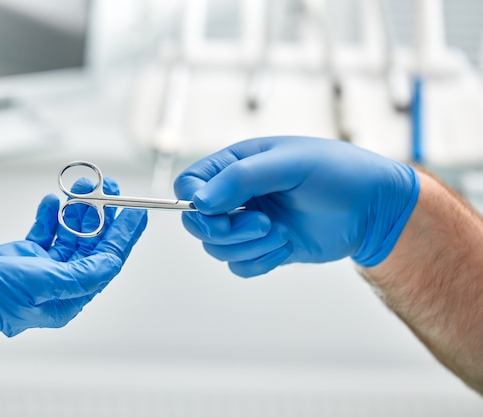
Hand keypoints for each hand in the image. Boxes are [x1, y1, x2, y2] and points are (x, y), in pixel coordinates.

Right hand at [0, 178, 146, 389]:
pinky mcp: (24, 257)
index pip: (107, 261)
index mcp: (68, 298)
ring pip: (70, 235)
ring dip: (78, 211)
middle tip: (111, 188)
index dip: (124, 236)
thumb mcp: (41, 284)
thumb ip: (80, 275)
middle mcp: (58, 285)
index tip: (137, 213)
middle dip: (102, 215)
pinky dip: (52, 217)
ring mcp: (41, 270)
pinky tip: (54, 203)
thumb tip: (111, 264)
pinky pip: (46, 232)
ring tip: (84, 188)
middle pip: (91, 245)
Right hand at [174, 136, 418, 276]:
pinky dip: (260, 261)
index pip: (190, 184)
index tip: (215, 210)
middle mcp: (237, 195)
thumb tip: (198, 201)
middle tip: (259, 224)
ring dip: (247, 246)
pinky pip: (240, 266)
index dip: (193, 201)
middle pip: (198, 223)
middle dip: (224, 230)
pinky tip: (286, 246)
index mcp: (236, 165)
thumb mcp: (288, 165)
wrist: (373, 207)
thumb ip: (240, 179)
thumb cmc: (336, 172)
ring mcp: (249, 223)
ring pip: (218, 248)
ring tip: (280, 232)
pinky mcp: (264, 247)